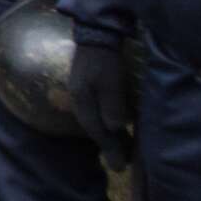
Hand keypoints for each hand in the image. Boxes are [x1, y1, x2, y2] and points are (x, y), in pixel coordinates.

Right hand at [68, 40, 132, 170]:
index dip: (109, 148)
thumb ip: (112, 104)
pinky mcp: (90, 87)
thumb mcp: (110, 80)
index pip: (96, 130)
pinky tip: (115, 126)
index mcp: (82, 100)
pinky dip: (107, 123)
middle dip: (108, 146)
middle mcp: (80, 99)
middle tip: (121, 165)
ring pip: (96, 121)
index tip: (120, 167)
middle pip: (94, 128)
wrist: (96, 33)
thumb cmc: (104, 57)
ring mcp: (83, 93)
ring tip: (121, 150)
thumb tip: (114, 128)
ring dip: (109, 136)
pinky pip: (98, 112)